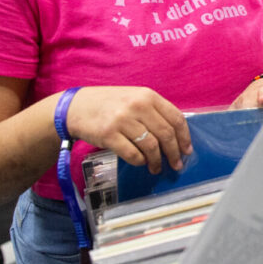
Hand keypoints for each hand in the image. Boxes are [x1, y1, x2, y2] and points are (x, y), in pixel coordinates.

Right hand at [65, 86, 190, 173]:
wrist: (75, 107)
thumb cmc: (110, 104)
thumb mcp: (135, 98)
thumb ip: (154, 111)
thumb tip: (176, 136)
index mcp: (148, 96)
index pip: (176, 118)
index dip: (184, 137)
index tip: (187, 150)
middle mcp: (137, 106)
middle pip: (166, 134)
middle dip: (174, 153)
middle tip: (176, 164)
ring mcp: (122, 120)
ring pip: (151, 146)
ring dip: (157, 161)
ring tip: (156, 167)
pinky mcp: (108, 135)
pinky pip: (132, 154)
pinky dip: (140, 161)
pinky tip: (141, 162)